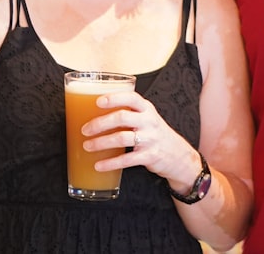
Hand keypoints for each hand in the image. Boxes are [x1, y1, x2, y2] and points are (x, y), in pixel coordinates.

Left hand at [81, 90, 200, 191]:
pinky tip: (99, 165)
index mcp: (147, 109)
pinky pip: (127, 160)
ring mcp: (151, 139)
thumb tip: (94, 113)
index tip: (97, 101)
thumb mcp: (146, 119)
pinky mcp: (150, 156)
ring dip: (101, 143)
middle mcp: (149, 122)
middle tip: (85, 129)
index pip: (131, 98)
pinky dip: (110, 163)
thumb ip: (128, 114)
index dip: (114, 98)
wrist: (179, 155)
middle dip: (100, 123)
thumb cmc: (155, 134)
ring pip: (122, 138)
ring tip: (88, 146)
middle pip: (122, 117)